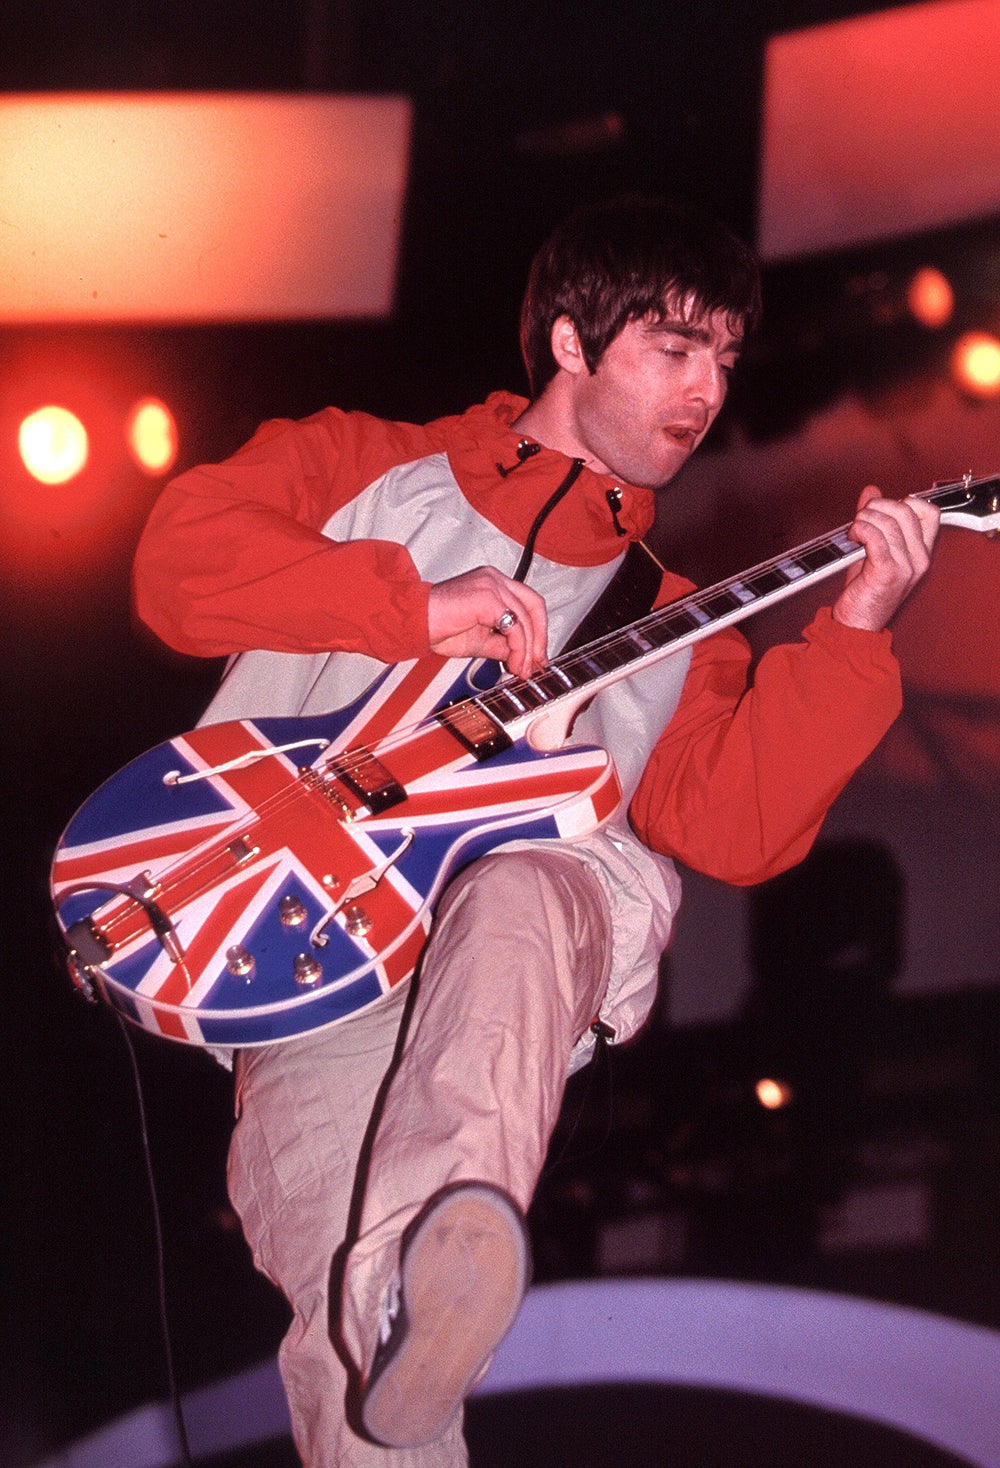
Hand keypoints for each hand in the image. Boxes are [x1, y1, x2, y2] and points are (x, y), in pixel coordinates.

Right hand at [427, 566, 547, 675]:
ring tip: (520, 669)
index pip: (527, 603)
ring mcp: (492, 585)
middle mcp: (494, 579)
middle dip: (540, 638)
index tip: (536, 655)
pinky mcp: (488, 597)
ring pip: (526, 618)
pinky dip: (518, 648)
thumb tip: (522, 657)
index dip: (537, 630)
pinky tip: (512, 663)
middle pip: (534, 605)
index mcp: (492, 584)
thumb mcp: (480, 640)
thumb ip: (503, 644)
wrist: (413, 624)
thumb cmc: (436, 627)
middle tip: (536, 663)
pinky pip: (514, 626)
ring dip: (528, 650)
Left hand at [832, 485, 939, 631]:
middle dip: (878, 506)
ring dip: (864, 519)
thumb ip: (874, 520)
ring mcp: (906, 566)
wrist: (856, 625)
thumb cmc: (865, 591)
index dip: (906, 502)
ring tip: (854, 531)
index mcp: (921, 553)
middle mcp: (919, 559)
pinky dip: (861, 530)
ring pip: (889, 521)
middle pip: (906, 510)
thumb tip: (871, 491)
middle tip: (861, 519)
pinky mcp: (888, 572)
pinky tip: (853, 537)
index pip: (930, 512)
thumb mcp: (873, 550)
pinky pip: (875, 536)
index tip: (883, 511)